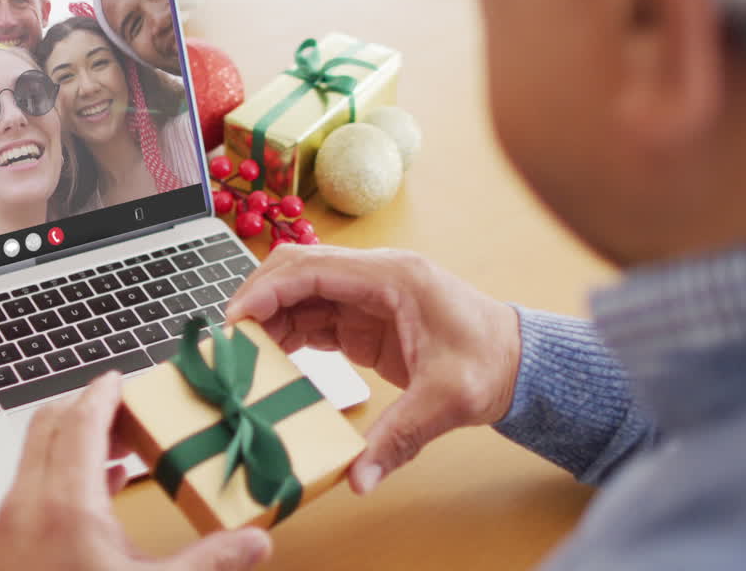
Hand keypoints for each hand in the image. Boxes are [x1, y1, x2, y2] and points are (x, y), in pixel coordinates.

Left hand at [0, 372, 272, 570]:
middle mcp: (28, 504)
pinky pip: (33, 483)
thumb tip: (257, 542)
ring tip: (125, 442)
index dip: (105, 392)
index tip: (124, 376)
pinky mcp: (9, 545)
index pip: (82, 420)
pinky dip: (65, 468)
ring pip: (36, 452)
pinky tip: (105, 484)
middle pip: (49, 424)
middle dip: (89, 407)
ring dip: (76, 437)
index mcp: (66, 504)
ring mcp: (11, 525)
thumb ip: (212, 561)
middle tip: (130, 407)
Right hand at [226, 245, 521, 494]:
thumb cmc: (491, 364)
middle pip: (296, 269)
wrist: (518, 363)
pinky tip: (270, 359)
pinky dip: (287, 332)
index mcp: (392, 277)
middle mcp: (374, 276)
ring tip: (243, 356)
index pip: (311, 267)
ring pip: (300, 291)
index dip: (266, 289)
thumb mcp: (447, 401)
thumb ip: (400, 438)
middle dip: (257, 298)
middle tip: (228, 339)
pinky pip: (313, 315)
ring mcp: (367, 295)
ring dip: (268, 318)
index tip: (234, 319)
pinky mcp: (364, 317)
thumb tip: (359, 479)